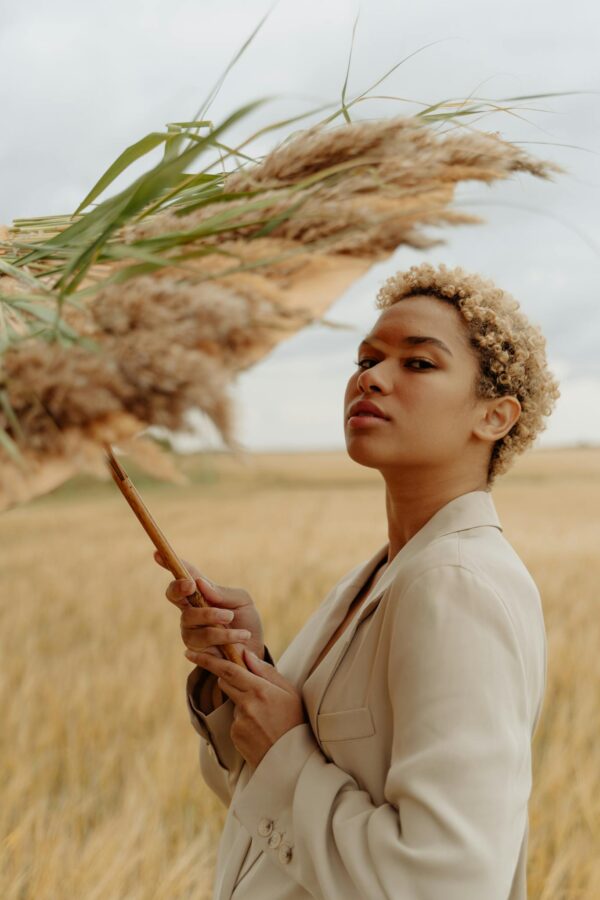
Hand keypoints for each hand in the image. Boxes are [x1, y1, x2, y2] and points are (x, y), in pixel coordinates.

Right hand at [154, 551, 264, 660]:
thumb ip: (223, 593)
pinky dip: (226, 636)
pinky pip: (205, 639)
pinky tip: (241, 638)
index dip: (169, 564)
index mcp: (201, 594)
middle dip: (179, 588)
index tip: (157, 553)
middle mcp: (190, 610)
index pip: (183, 577)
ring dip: (214, 618)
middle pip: (173, 595)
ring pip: (190, 617)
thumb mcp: (242, 601)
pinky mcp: (195, 650)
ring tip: (235, 622)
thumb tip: (199, 584)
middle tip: (191, 586)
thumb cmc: (247, 622)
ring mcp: (190, 630)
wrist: (254, 651)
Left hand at [186, 647, 306, 768]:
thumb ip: (266, 671)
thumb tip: (246, 654)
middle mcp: (246, 704)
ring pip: (232, 701)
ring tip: (264, 716)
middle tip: (248, 684)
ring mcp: (238, 721)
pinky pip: (234, 719)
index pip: (228, 669)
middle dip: (228, 677)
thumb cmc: (293, 720)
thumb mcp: (289, 691)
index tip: (190, 653)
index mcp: (260, 690)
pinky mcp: (234, 735)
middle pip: (224, 682)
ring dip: (242, 702)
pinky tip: (259, 728)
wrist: (291, 758)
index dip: (208, 660)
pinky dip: (243, 719)